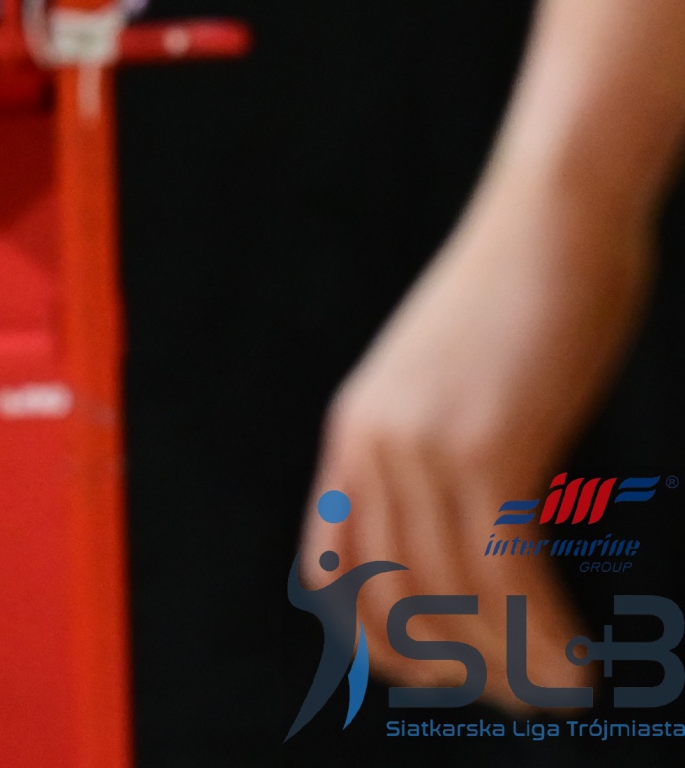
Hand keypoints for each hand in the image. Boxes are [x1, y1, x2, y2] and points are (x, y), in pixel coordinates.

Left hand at [299, 183, 649, 705]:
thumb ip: (433, 450)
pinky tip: (581, 663)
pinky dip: (544, 634)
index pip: (332, 572)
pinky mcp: (488, 446)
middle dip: (460, 666)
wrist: (550, 219)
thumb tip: (458, 526)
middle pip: (394, 600)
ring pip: (454, 599)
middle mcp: (371, 445)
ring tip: (564, 692)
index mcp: (353, 433)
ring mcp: (423, 446)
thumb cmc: (517, 299)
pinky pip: (507, 573)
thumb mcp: (444, 384)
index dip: (381, 642)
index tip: (447, 674)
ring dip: (512, 665)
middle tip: (525, 694)